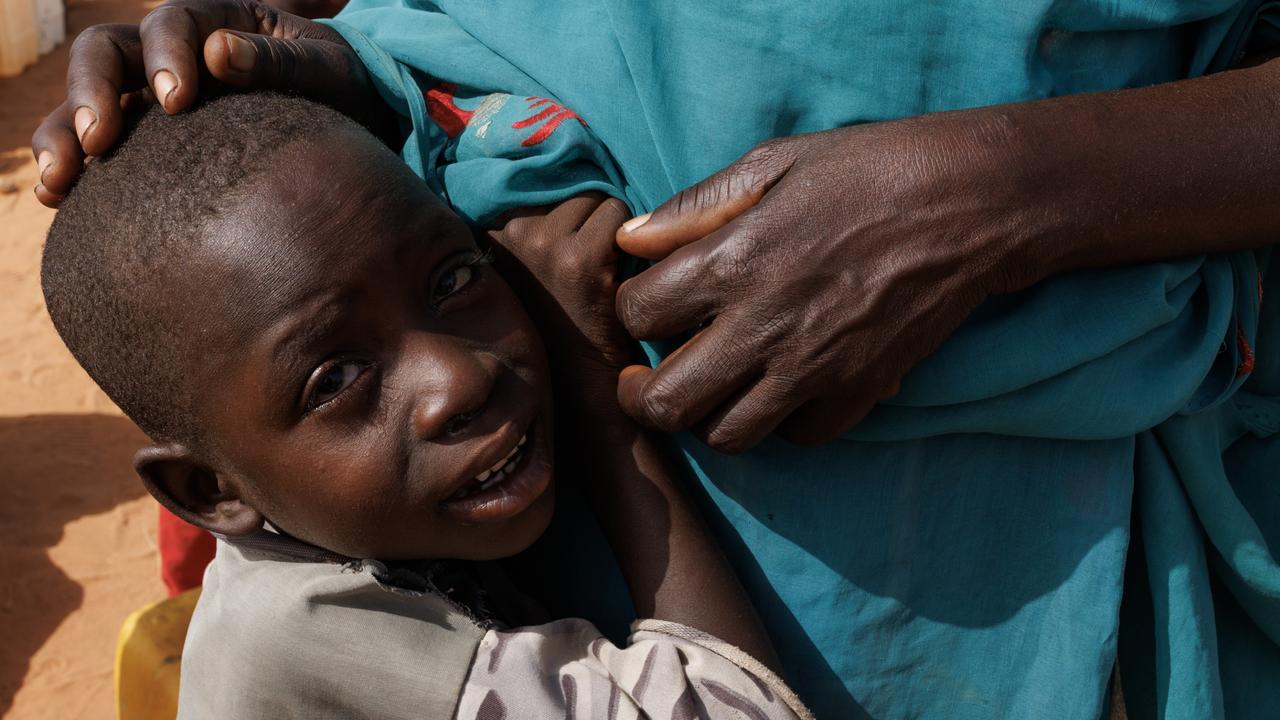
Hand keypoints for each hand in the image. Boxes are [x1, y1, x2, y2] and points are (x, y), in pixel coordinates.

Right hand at [31, 0, 385, 206]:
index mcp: (220, 21)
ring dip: (64, 134)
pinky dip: (71, 168)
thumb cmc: (344, 93)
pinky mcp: (148, 143)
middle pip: (108, 52)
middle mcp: (175, 53)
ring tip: (60, 182)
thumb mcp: (330, 71)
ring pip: (88, 99)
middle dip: (94, 91)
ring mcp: (153, 96)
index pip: (174, 21)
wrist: (352, 131)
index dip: (165, 55)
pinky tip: (58, 201)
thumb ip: (282, 62)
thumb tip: (221, 53)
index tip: (176, 101)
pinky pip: (94, 148)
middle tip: (100, 139)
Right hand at [488, 194, 637, 390]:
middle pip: (571, 191)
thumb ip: (533, 224)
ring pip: (597, 199)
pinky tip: (616, 277)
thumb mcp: (528, 268)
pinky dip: (629, 241)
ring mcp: (543, 244)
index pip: (536, 184)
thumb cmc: (560, 323)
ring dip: (609, 228)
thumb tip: (561, 162)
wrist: (580, 385)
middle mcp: (509, 233)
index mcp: (488, 233)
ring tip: (600, 272)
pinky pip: (619, 216)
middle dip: (587, 220)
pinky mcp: (582, 257)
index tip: (567, 246)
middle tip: (586, 267)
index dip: (564, 213)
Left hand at [614, 118, 1031, 452]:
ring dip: (709, 415)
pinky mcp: (860, 390)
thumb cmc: (869, 168)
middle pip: (666, 403)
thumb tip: (631, 239)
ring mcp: (814, 367)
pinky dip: (784, 422)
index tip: (650, 302)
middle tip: (650, 376)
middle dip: (644, 394)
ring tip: (717, 384)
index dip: (632, 309)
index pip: (636, 315)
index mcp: (732, 260)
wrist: (973, 201)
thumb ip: (695, 206)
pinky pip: (800, 437)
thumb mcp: (774, 162)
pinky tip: (786, 386)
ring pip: (726, 437)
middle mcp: (764, 325)